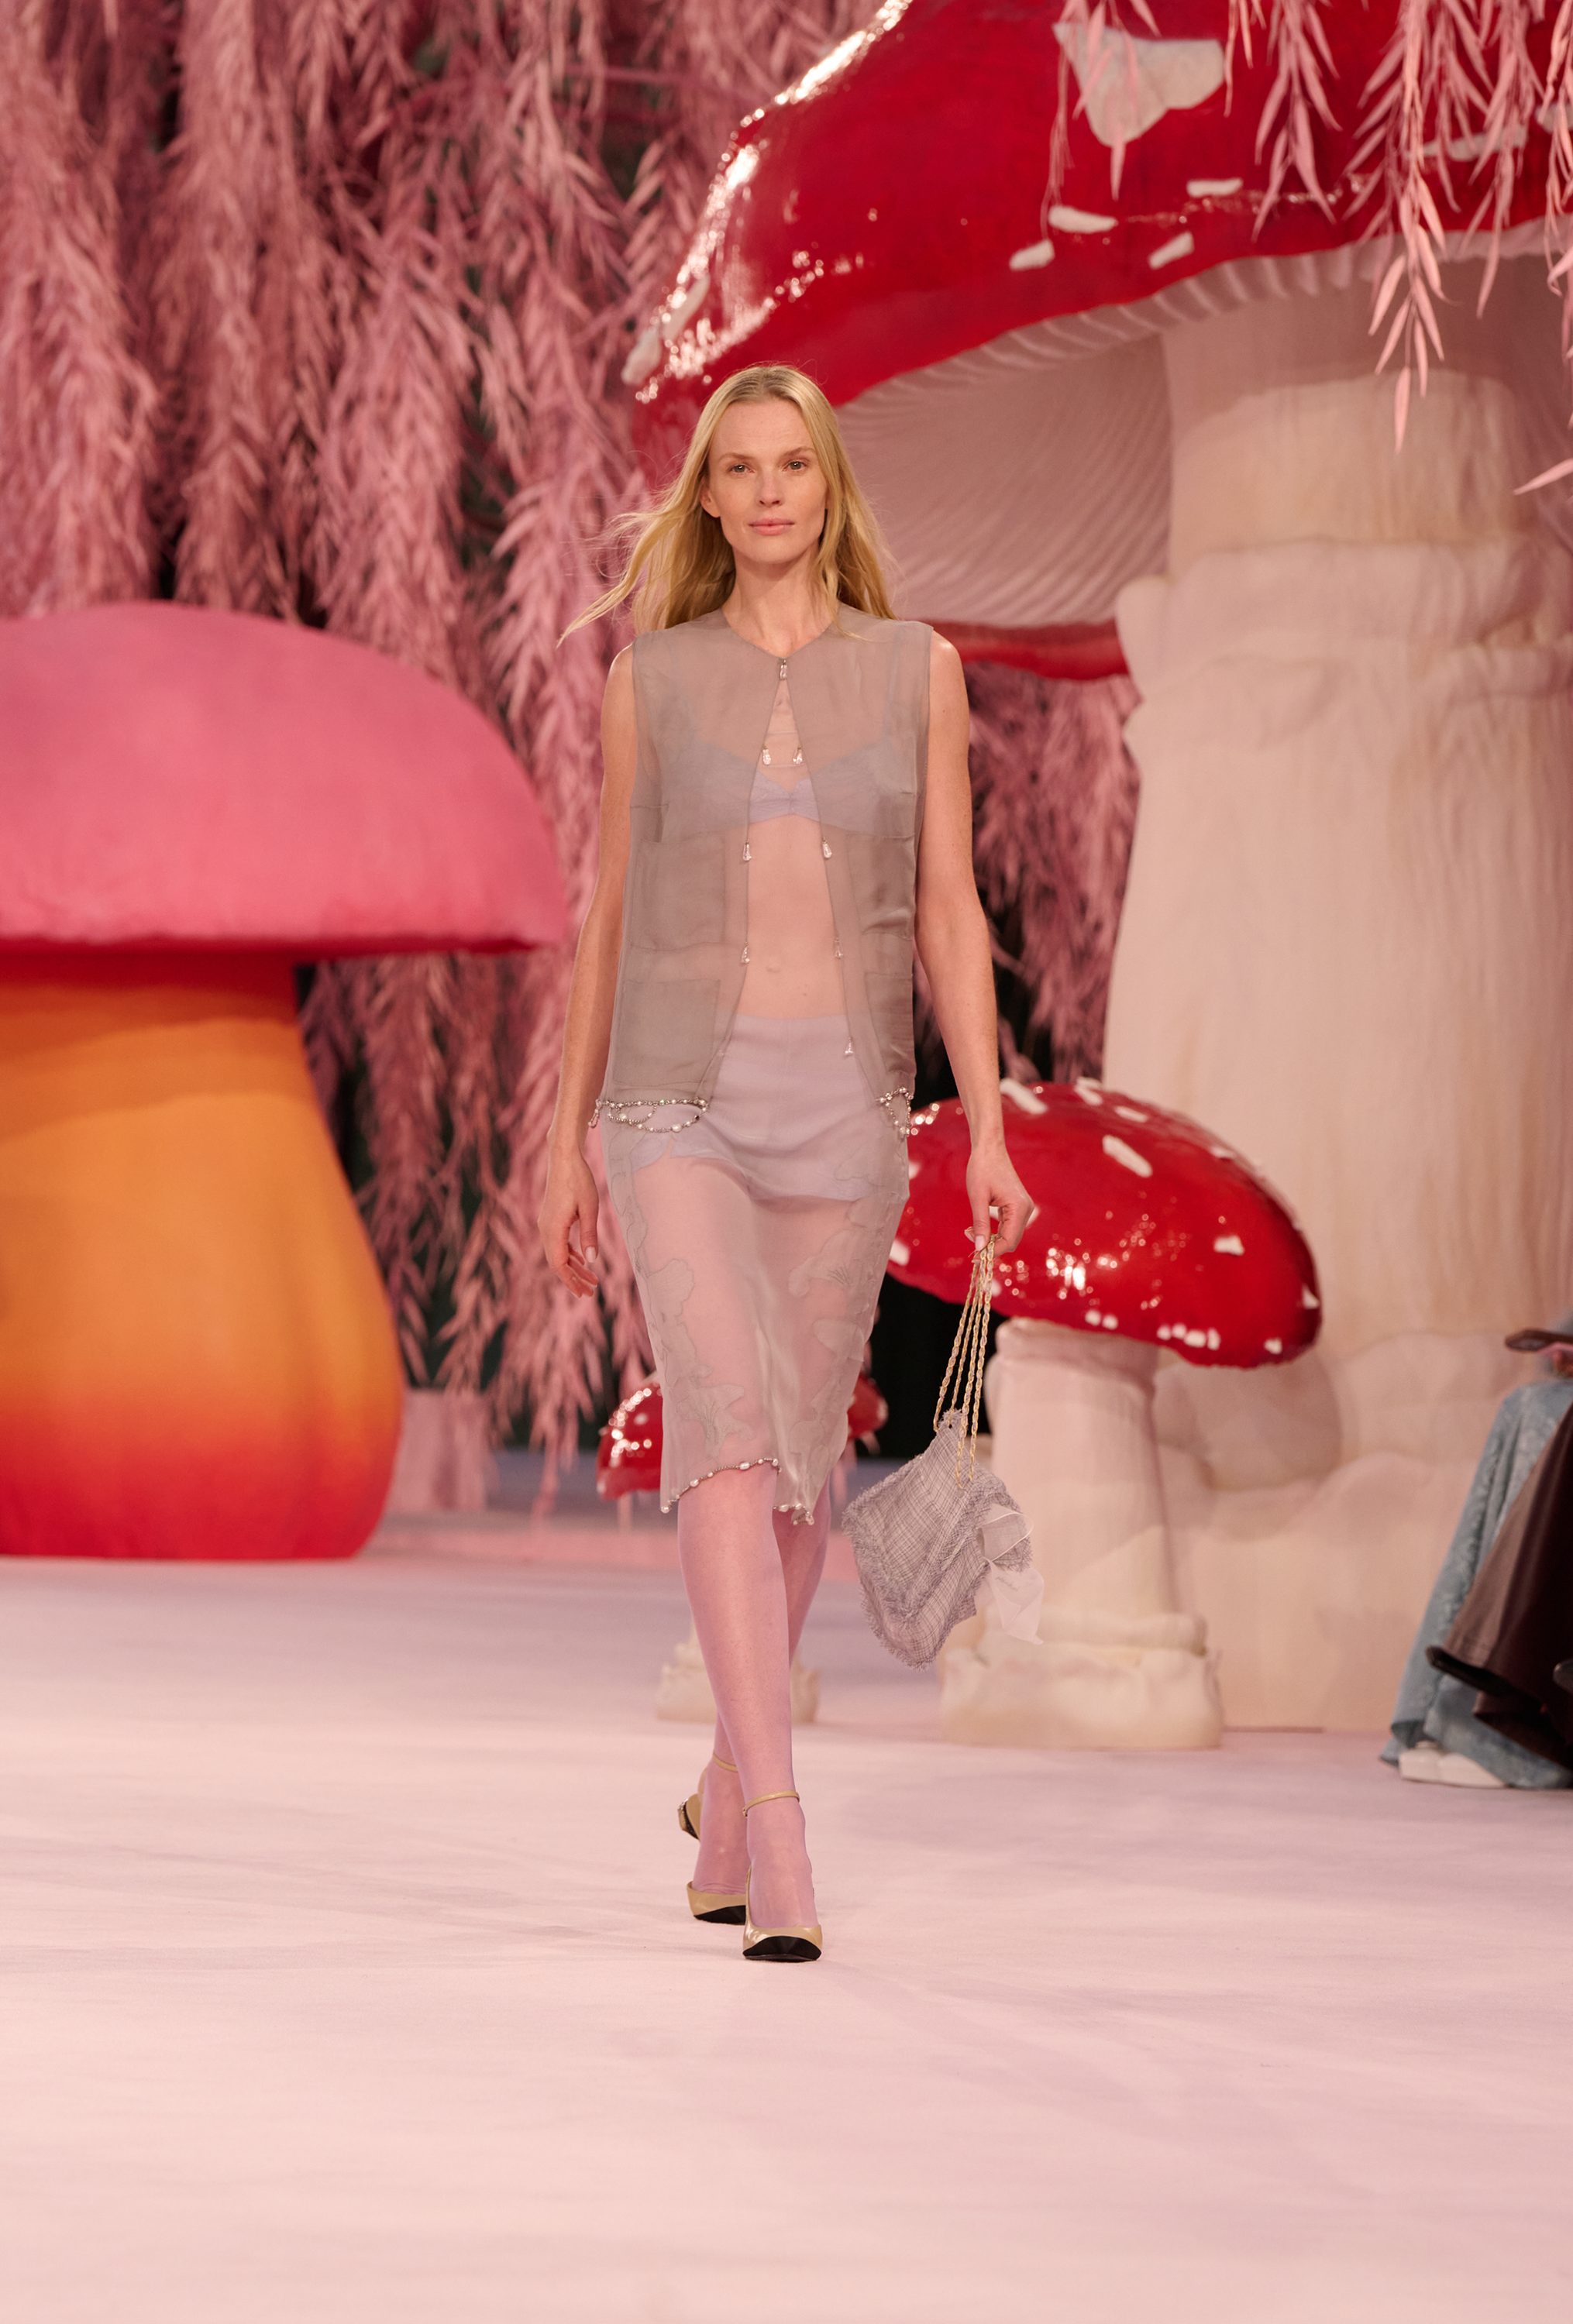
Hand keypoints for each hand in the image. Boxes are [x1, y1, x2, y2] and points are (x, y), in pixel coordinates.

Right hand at [538, 1151, 599, 1298]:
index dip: (571, 1281)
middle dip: (573, 1279)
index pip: (559, 1264)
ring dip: (573, 1268)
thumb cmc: (579, 1181)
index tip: (583, 1294)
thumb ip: (589, 1235)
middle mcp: (545, 1229)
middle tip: (590, 1292)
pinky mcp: (550, 1219)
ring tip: (591, 1280)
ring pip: (557, 1254)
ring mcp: (546, 1224)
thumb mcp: (590, 1209)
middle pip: (557, 1263)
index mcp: (553, 1229)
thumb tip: (591, 1261)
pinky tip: (581, 1260)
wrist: (564, 1159)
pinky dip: (570, 1254)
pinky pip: (558, 1243)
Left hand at [965, 1137, 1034, 1254]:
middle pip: (1011, 1241)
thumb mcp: (978, 1198)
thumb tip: (980, 1249)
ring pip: (1009, 1235)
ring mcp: (1023, 1208)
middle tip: (970, 1241)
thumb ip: (980, 1224)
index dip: (992, 1251)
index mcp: (1019, 1208)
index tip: (974, 1255)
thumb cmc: (982, 1169)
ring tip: (971, 1232)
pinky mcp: (1017, 1206)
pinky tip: (978, 1227)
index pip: (1009, 1241)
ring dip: (991, 1238)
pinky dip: (995, 1231)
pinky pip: (1008, 1226)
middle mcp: (1026, 1210)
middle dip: (991, 1245)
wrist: (989, 1149)